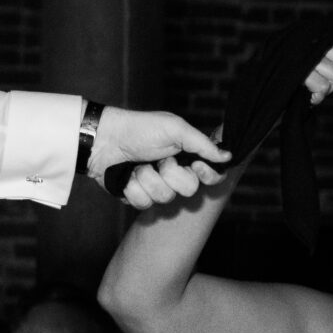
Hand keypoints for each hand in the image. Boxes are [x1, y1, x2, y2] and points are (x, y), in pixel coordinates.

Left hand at [91, 108, 229, 207]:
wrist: (104, 140)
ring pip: (165, 198)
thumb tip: (228, 156)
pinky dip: (134, 188)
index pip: (211, 175)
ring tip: (139, 165)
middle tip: (159, 160)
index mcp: (187, 156)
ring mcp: (155, 186)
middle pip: (189, 190)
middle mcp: (174, 173)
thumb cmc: (139, 129)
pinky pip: (144, 204)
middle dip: (171, 174)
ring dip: (149, 179)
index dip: (207, 175)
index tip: (196, 166)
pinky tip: (127, 177)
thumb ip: (202, 144)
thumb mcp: (175, 129)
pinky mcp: (137, 196)